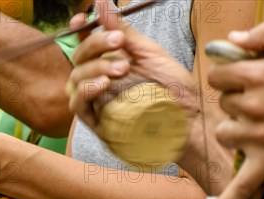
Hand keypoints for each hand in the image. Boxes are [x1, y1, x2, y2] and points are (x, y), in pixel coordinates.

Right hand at [67, 0, 196, 129]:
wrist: (188, 120)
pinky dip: (87, 90)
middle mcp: (100, 80)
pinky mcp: (96, 122)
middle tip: (119, 41)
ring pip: (76, 79)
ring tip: (122, 68)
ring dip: (95, 67)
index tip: (82, 17)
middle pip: (78, 58)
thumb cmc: (173, 89)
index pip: (86, 44)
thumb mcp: (150, 53)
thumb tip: (102, 3)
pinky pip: (77, 104)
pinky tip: (104, 83)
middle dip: (95, 44)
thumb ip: (123, 30)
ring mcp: (97, 101)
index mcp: (111, 62)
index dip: (80, 30)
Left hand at [208, 22, 263, 198]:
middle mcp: (255, 105)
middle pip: (222, 104)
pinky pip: (242, 186)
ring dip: (237, 130)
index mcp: (259, 75)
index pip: (217, 77)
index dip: (229, 78)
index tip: (245, 80)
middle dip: (238, 102)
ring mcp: (259, 136)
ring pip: (224, 133)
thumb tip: (230, 40)